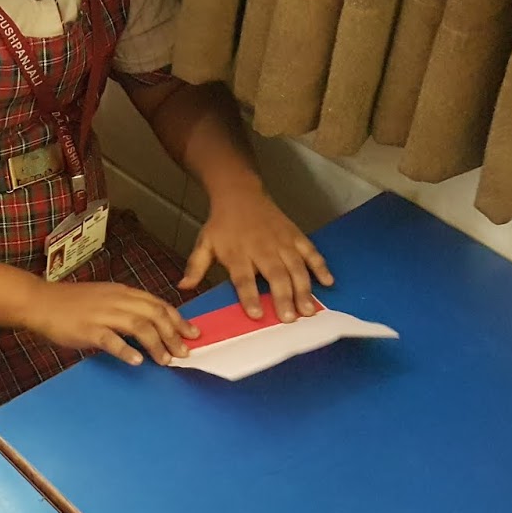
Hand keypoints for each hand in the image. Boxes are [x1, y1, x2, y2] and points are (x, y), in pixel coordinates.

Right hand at [25, 280, 198, 366]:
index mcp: (122, 292)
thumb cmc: (70, 303)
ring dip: (156, 344)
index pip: (158, 304)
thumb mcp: (103, 298)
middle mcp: (116, 300)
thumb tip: (148, 326)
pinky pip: (111, 339)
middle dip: (173, 334)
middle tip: (184, 352)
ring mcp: (102, 314)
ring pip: (138, 325)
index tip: (192, 334)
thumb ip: (125, 309)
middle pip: (154, 314)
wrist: (39, 301)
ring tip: (166, 361)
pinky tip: (136, 361)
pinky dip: (126, 350)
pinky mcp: (87, 329)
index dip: (178, 319)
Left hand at [180, 186, 332, 320]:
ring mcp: (282, 242)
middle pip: (274, 275)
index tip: (257, 315)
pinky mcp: (295, 236)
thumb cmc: (222, 224)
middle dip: (283, 297)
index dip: (249, 296)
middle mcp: (262, 248)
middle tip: (290, 319)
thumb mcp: (204, 243)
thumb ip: (196, 266)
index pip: (243, 278)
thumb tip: (183, 286)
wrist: (240, 193)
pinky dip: (321, 266)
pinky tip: (328, 282)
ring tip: (309, 311)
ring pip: (296, 267)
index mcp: (237, 253)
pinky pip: (311, 252)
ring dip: (304, 289)